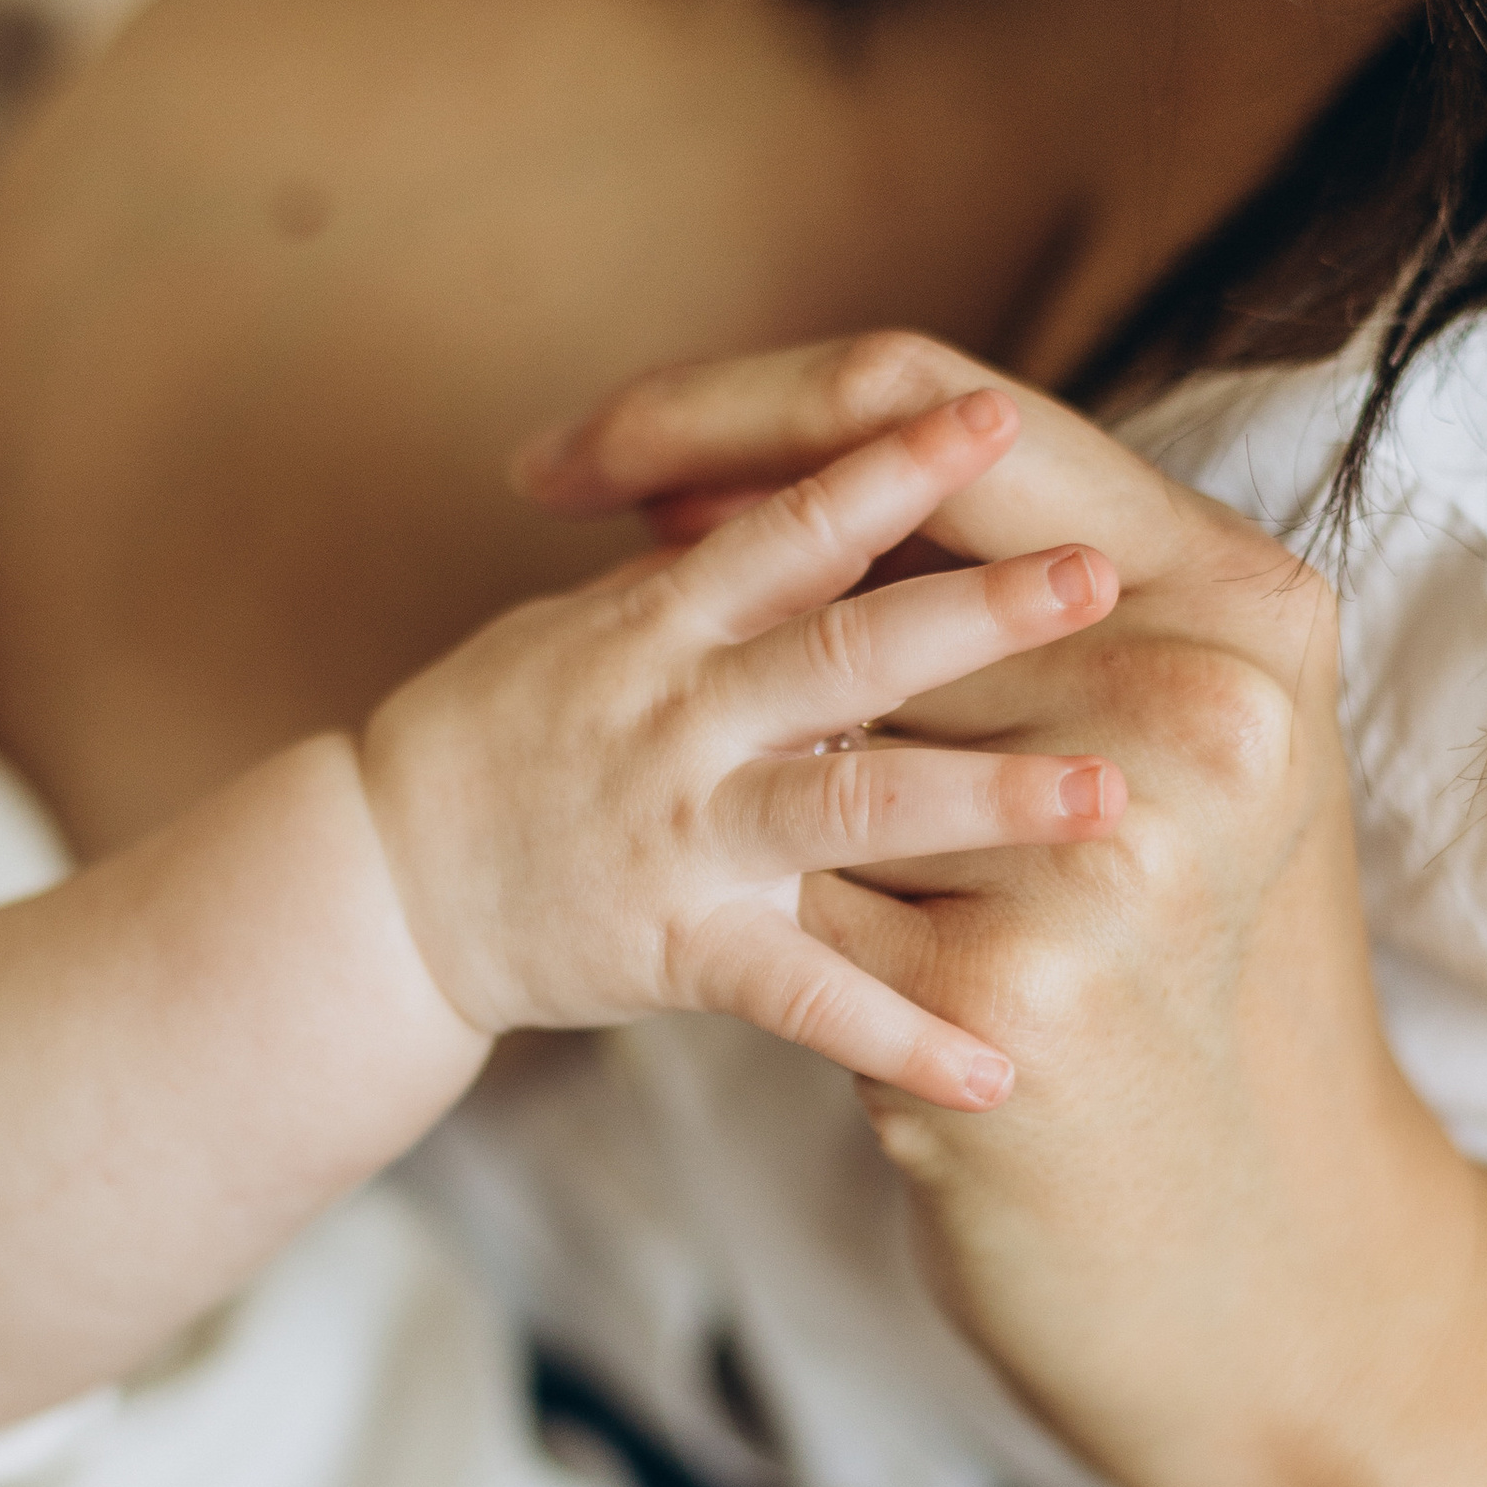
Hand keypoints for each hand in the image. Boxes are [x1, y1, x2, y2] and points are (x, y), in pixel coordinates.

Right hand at [361, 387, 1126, 1107]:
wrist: (382, 882)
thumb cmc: (501, 734)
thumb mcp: (593, 624)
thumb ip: (713, 573)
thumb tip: (834, 486)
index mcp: (665, 620)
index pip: (790, 525)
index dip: (889, 468)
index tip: (992, 417)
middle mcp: (682, 714)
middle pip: (845, 648)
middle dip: (979, 612)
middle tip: (1099, 578)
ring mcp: (681, 831)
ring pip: (847, 807)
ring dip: (981, 802)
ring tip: (1104, 802)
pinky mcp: (675, 943)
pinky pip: (800, 995)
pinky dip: (898, 1036)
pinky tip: (996, 1068)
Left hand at [516, 331, 1476, 1486]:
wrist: (1262, 1252)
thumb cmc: (1197, 982)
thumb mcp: (1183, 762)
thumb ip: (1062, 628)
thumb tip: (823, 491)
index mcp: (1249, 610)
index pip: (974, 415)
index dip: (785, 408)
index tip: (648, 430)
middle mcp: (1202, 707)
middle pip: (875, 535)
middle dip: (695, 498)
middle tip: (568, 478)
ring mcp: (1114, 856)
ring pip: (837, 709)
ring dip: (705, 672)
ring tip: (590, 633)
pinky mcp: (1015, 1002)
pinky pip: (810, 904)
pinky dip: (725, 865)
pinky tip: (639, 845)